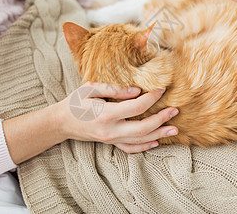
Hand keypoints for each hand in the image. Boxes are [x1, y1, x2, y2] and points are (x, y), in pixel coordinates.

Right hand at [54, 82, 178, 152]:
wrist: (62, 122)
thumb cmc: (75, 102)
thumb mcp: (90, 88)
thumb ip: (113, 89)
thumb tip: (136, 91)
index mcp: (106, 114)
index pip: (136, 107)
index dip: (151, 98)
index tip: (162, 90)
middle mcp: (111, 130)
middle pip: (143, 127)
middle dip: (161, 119)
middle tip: (175, 111)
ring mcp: (111, 139)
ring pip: (140, 140)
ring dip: (159, 134)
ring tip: (174, 129)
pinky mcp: (110, 143)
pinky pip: (130, 148)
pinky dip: (145, 146)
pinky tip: (156, 141)